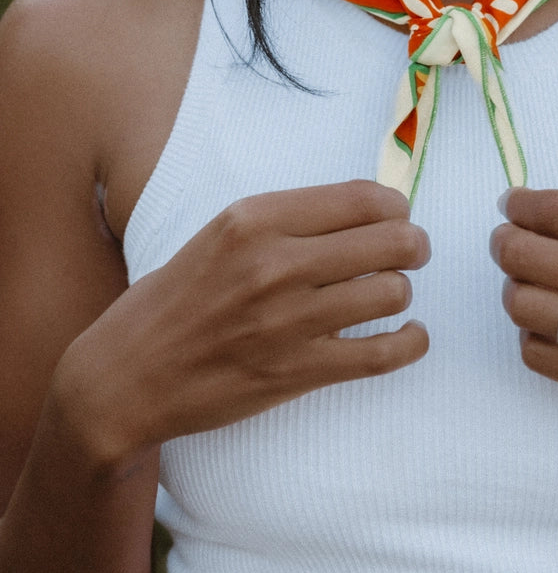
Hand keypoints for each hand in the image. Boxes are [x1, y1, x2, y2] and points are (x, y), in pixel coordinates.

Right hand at [59, 181, 429, 456]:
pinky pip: (383, 354)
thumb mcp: (223, 233)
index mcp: (255, 218)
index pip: (362, 197)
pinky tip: (409, 336)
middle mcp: (274, 263)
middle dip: (413, 245)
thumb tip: (369, 208)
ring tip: (389, 296)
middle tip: (410, 253)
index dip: (395, 206)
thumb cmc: (178, 298)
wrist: (128, 375)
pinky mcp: (296, 372)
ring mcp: (287, 321)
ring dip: (402, 292)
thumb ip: (289, 219)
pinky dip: (410, 343)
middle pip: (391, 241)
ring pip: (393, 292)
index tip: (397, 216)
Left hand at [490, 187, 557, 441]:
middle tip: (507, 243)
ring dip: (514, 291)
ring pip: (524, 306)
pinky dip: (531, 338)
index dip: (519, 205)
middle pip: (527, 255)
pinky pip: (540, 355)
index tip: (510, 205)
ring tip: (527, 287)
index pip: (557, 210)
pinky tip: (548, 330)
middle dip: (505, 244)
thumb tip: (551, 215)